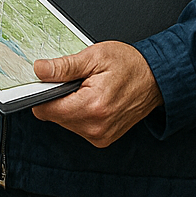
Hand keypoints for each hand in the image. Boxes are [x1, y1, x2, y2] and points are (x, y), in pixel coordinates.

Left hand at [31, 41, 162, 146]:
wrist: (155, 79)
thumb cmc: (129, 65)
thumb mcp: (94, 57)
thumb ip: (64, 67)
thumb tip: (40, 70)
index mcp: (92, 107)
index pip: (46, 109)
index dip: (43, 92)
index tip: (49, 81)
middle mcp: (95, 128)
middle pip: (54, 116)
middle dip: (59, 96)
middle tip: (78, 80)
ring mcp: (99, 136)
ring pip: (64, 121)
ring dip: (69, 104)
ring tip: (88, 88)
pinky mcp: (102, 139)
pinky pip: (77, 126)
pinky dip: (79, 112)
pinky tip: (93, 99)